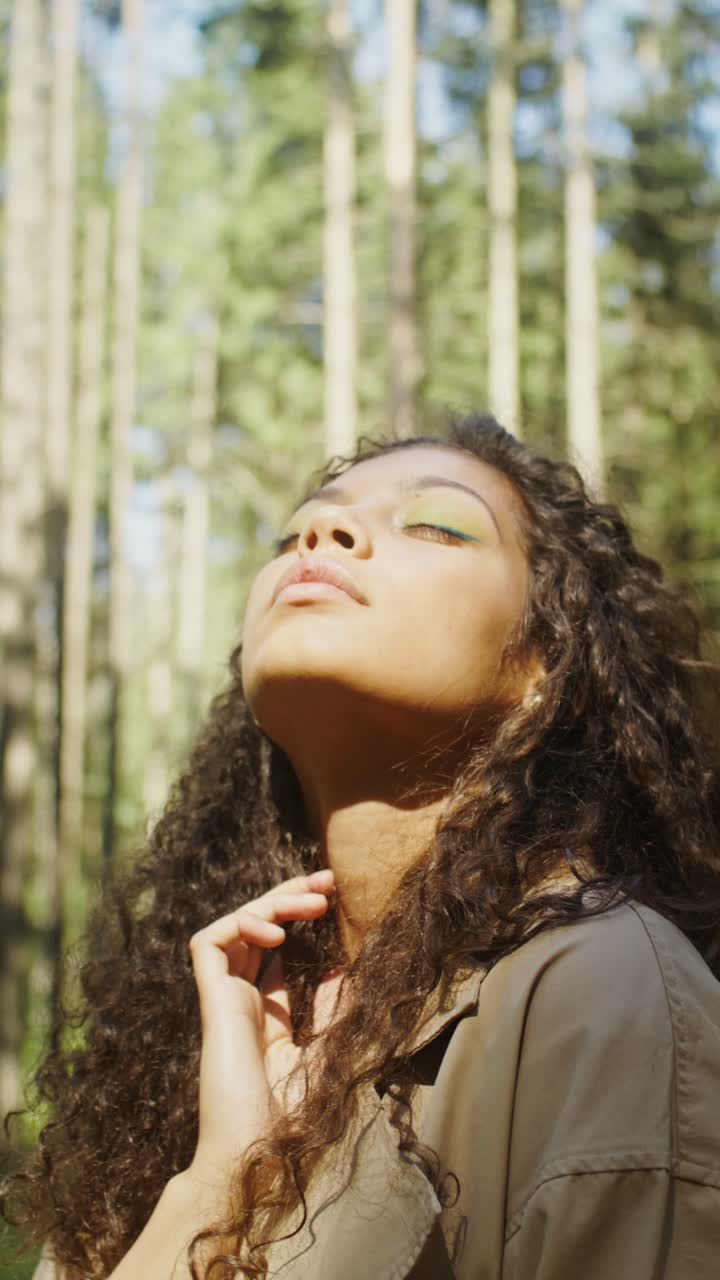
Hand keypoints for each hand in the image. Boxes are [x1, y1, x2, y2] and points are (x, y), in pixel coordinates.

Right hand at [186, 868, 336, 1181]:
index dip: (300, 916)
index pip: (278, 948)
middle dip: (289, 895)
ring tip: (316, 900)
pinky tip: (278, 931)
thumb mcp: (325, 1050)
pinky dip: (242, 923)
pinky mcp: (211, 1000)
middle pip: (259, 927)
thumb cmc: (288, 1119)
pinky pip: (210, 942)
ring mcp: (224, 997)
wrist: (254, 1153)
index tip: (334, 895)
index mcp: (267, 1011)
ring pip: (236, 925)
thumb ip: (331, 1009)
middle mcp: (242, 997)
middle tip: (328, 880)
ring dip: (274, 901)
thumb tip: (346, 968)